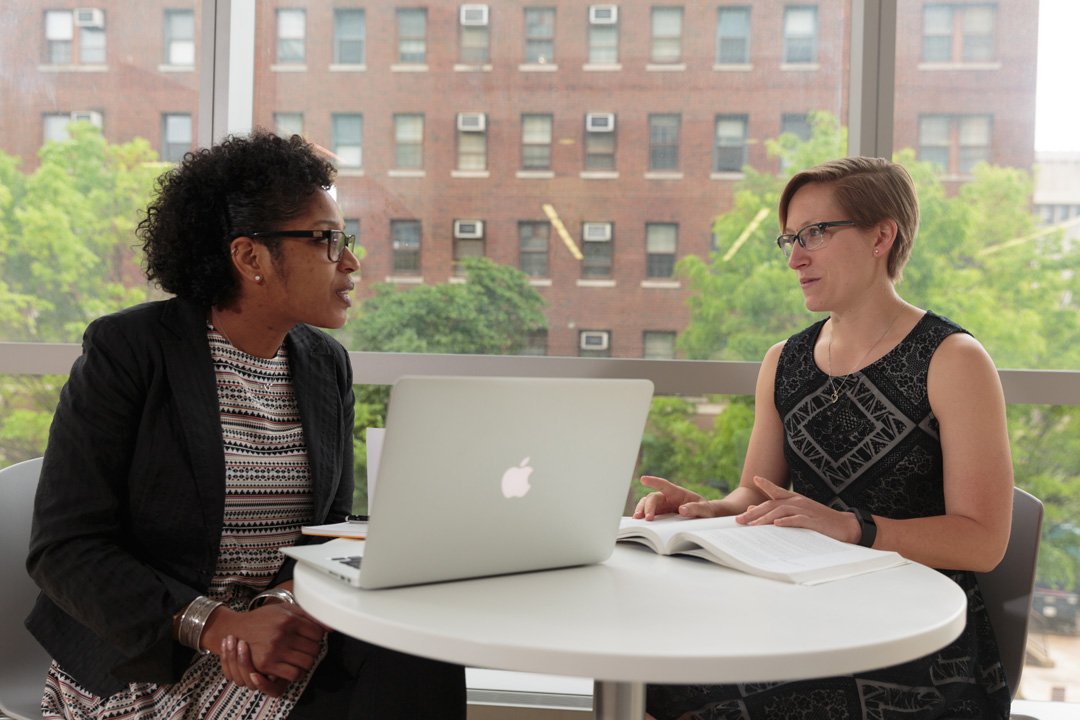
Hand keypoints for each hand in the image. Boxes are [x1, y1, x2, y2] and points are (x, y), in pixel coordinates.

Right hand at [207, 603, 326, 693]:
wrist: (237, 630)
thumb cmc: (264, 619)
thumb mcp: (285, 609)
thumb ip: (308, 615)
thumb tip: (331, 627)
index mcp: (288, 619)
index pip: (318, 633)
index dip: (317, 636)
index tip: (311, 637)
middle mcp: (282, 634)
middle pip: (314, 649)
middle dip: (313, 649)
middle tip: (306, 647)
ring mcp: (275, 650)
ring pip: (307, 662)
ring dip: (307, 661)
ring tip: (301, 657)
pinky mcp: (267, 665)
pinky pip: (294, 674)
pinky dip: (298, 672)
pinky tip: (294, 666)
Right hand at [633, 476, 705, 519]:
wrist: (704, 517)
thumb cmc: (704, 510)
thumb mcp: (704, 509)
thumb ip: (695, 508)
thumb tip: (682, 510)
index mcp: (677, 493)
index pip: (664, 485)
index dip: (654, 481)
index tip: (643, 479)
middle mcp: (667, 498)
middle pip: (653, 498)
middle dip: (648, 507)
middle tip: (648, 518)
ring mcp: (663, 506)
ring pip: (647, 504)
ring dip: (641, 510)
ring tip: (637, 519)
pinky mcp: (661, 514)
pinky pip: (649, 513)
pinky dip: (642, 516)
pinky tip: (639, 522)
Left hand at [735, 476, 860, 543]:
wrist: (846, 527)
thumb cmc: (820, 521)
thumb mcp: (799, 514)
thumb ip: (779, 512)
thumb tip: (754, 511)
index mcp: (795, 499)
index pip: (777, 491)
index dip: (766, 484)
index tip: (755, 478)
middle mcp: (798, 502)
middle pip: (772, 504)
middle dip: (754, 512)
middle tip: (739, 519)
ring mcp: (806, 511)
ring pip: (781, 511)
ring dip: (765, 519)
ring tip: (753, 525)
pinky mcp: (813, 522)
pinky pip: (797, 521)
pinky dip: (786, 522)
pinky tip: (777, 525)